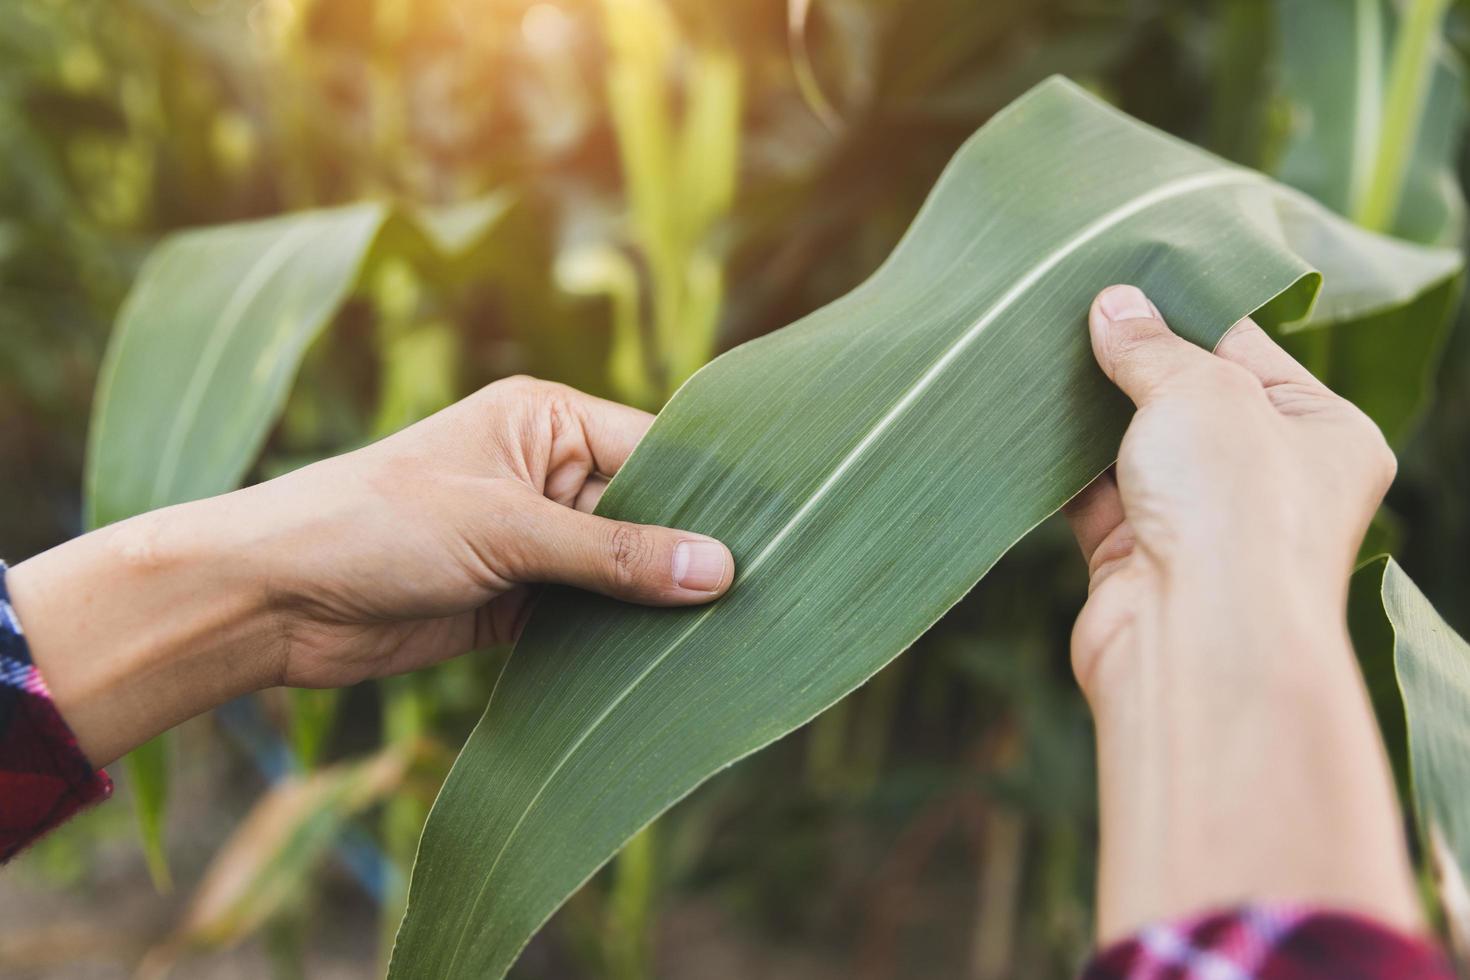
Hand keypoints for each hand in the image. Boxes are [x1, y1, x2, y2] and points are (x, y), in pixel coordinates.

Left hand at [8, 377, 732, 765]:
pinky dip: (617, 640)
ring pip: (621, 571)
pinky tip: (666, 665)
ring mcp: (533, 539)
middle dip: (686, 555)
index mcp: (547, 420)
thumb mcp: (506, 529)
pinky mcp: (516, 600)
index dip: (708, 495)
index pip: (655, 450)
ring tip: (730, 636)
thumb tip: (719, 570)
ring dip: (654, 604)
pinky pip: (587, 616)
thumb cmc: (378, 525)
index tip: (771, 539)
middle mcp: (547, 474)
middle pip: (645, 514)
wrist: (274, 599)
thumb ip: (613, 554)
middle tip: (762, 598)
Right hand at [1065, 285, 1394, 696]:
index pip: (1248, 349)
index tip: (1122, 280)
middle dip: (1128, 363)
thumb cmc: (1235, 508)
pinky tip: (1023, 421)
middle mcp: (1267, 481)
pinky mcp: (1136, 558)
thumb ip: (1152, 346)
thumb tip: (1113, 304)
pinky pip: (1091, 495)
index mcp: (1323, 432)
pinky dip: (1059, 465)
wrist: (1196, 642)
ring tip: (1036, 354)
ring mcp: (1200, 523)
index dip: (1183, 313)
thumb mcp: (1201, 392)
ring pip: (1133, 448)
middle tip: (1068, 311)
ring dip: (1088, 414)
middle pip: (1187, 399)